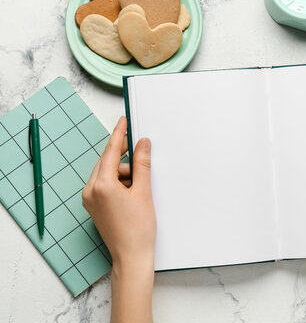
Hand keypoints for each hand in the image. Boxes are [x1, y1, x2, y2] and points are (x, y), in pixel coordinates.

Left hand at [82, 117, 154, 322]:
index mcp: (102, 185)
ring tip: (140, 189)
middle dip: (126, 158)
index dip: (120, 135)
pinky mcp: (94, 206)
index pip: (111, 152)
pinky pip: (105, 185)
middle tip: (142, 154)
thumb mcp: (144, 192)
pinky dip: (119, 183)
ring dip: (124, 173)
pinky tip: (133, 192)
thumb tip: (143, 144)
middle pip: (108, 162)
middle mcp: (90, 190)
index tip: (124, 121)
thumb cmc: (138, 229)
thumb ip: (142, 164)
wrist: (131, 256)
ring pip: (107, 173)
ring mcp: (90, 199)